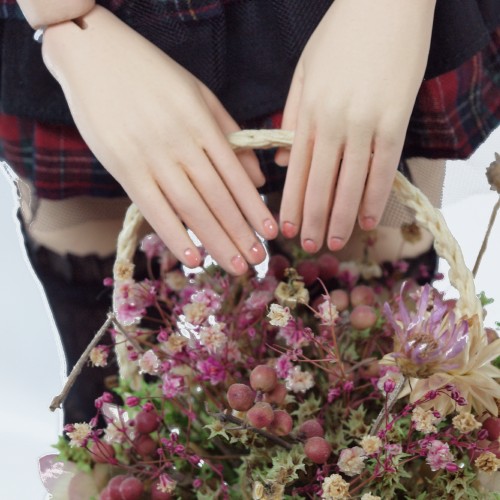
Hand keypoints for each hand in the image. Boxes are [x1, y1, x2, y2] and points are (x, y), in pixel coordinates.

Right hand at [42, 6, 277, 273]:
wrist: (95, 56)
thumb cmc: (153, 76)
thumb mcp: (200, 95)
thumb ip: (230, 135)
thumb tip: (257, 177)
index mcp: (202, 124)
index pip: (235, 175)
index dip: (254, 207)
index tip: (270, 233)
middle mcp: (181, 143)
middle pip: (217, 197)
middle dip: (240, 232)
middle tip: (258, 261)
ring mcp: (152, 157)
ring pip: (191, 207)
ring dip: (216, 240)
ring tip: (236, 266)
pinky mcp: (124, 168)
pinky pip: (153, 207)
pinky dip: (174, 234)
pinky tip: (192, 257)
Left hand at [276, 0, 435, 252]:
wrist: (386, 1)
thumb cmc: (340, 35)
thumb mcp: (304, 71)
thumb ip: (291, 116)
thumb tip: (283, 160)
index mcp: (308, 111)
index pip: (296, 170)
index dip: (291, 204)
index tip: (286, 230)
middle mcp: (333, 122)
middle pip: (320, 183)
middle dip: (313, 219)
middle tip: (308, 247)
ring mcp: (365, 122)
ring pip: (350, 182)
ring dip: (342, 217)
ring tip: (336, 242)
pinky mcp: (396, 119)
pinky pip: (383, 167)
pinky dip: (375, 196)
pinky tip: (369, 220)